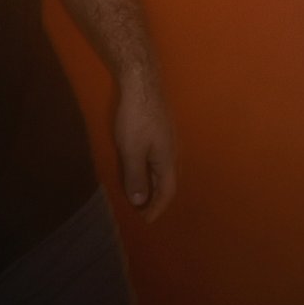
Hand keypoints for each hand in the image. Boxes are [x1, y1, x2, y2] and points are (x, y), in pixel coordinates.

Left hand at [111, 71, 177, 219]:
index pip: (167, 192)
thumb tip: (140, 201)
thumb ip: (135, 177)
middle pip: (168, 181)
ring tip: (141, 193)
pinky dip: (151, 171)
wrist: (142, 83)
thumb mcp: (131, 151)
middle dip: (157, 199)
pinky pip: (158, 159)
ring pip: (164, 169)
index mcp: (167, 160)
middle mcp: (172, 151)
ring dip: (154, 185)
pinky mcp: (160, 130)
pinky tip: (141, 167)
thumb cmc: (136, 119)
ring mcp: (167, 139)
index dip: (157, 208)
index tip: (146, 221)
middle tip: (143, 211)